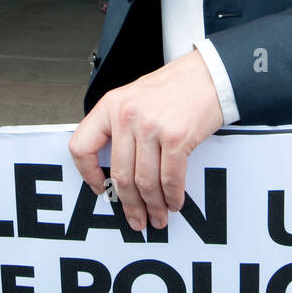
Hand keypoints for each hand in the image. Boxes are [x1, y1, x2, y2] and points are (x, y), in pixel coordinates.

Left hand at [68, 49, 224, 231]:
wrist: (210, 74)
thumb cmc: (177, 86)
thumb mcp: (135, 97)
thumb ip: (121, 126)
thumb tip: (119, 168)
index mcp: (111, 105)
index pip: (81, 146)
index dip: (87, 174)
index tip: (99, 189)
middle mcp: (126, 115)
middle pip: (120, 174)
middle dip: (130, 204)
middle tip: (137, 218)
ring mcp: (151, 126)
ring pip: (144, 181)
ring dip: (153, 205)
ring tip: (159, 215)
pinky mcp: (176, 136)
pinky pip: (170, 178)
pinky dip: (172, 196)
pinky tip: (174, 201)